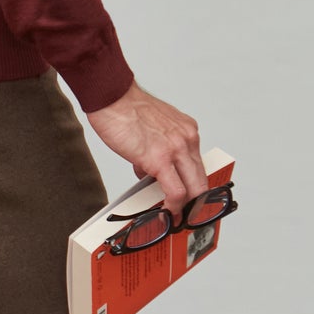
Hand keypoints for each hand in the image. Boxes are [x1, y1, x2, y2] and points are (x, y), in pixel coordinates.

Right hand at [84, 80, 206, 217]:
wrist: (111, 96)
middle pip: (202, 181)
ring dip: (186, 208)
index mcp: (187, 131)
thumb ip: (158, 150)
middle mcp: (187, 139)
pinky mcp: (160, 159)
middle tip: (190, 215)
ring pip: (194, 189)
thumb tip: (150, 173)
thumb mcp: (153, 128)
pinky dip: (173, 206)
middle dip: (198, 203)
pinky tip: (166, 212)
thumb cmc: (125, 109)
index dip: (197, 187)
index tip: (192, 201)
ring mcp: (176, 150)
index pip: (200, 166)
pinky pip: (175, 191)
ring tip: (176, 217)